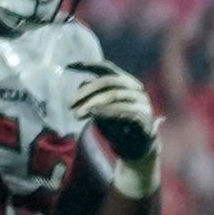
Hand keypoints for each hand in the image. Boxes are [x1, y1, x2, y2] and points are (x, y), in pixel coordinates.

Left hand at [68, 60, 160, 193]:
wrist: (134, 149)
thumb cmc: (116, 126)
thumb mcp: (99, 109)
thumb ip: (92, 96)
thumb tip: (82, 83)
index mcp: (126, 83)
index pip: (107, 69)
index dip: (89, 65)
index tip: (69, 66)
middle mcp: (136, 89)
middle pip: (109, 81)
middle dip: (86, 91)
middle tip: (69, 103)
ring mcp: (142, 102)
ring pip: (114, 95)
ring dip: (92, 103)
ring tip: (76, 114)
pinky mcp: (144, 116)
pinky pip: (124, 110)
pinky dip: (106, 111)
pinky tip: (93, 114)